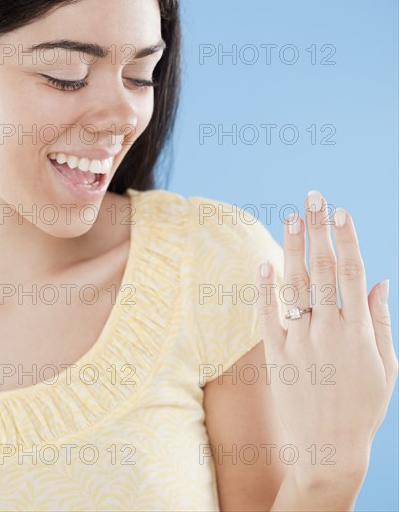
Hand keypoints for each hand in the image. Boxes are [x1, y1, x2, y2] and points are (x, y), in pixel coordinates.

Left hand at [255, 189, 397, 481]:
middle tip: (314, 197)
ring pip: (296, 286)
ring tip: (291, 217)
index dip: (347, 239)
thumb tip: (383, 282)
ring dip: (293, 249)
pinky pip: (268, 315)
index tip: (341, 211)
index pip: (353, 274)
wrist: (327, 452)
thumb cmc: (362, 409)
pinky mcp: (276, 355)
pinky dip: (265, 289)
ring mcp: (300, 342)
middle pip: (325, 270)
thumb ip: (380, 321)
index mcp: (358, 332)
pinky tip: (263, 263)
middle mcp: (329, 331)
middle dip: (319, 230)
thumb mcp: (385, 367)